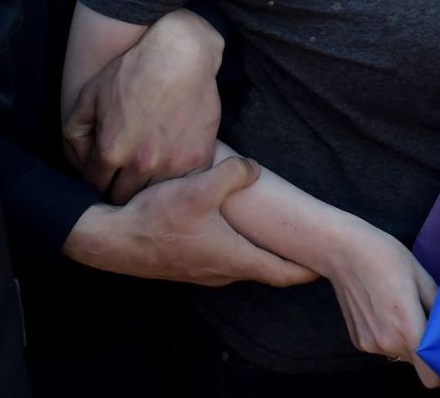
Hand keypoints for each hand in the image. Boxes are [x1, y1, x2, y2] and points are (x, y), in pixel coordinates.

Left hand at [63, 8, 222, 203]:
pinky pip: (184, 186)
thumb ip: (75, 135)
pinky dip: (177, 181)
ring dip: (148, 185)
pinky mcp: (199, 159)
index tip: (104, 171)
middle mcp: (142, 164)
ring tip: (148, 169)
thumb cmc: (133, 71)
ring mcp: (174, 164)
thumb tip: (79, 164)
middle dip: (119, 186)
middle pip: (123, 196)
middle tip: (124, 172)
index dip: (97, 177)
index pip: (95, 185)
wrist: (182, 55)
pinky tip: (172, 164)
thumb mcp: (89, 96)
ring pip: (153, 195)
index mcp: (111, 151)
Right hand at [63, 156, 316, 286]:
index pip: (282, 272)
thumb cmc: (156, 217)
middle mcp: (222, 271)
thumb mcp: (200, 187)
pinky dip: (238, 250)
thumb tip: (255, 168)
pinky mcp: (187, 264)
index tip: (328, 266)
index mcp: (234, 257)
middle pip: (266, 270)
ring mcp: (203, 271)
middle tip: (311, 250)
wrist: (110, 239)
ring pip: (243, 264)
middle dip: (289, 261)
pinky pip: (223, 259)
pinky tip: (233, 230)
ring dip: (262, 255)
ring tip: (277, 239)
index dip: (307, 269)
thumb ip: (235, 173)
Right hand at [316, 220, 439, 388]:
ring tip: (401, 306)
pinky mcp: (358, 341)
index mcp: (408, 330)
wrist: (344, 251)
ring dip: (406, 339)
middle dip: (425, 346)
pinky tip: (383, 308)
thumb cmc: (387, 258)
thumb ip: (439, 311)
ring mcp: (370, 345)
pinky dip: (388, 334)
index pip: (432, 377)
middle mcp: (388, 344)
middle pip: (418, 363)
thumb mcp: (423, 278)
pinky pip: (384, 346)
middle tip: (424, 315)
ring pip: (400, 354)